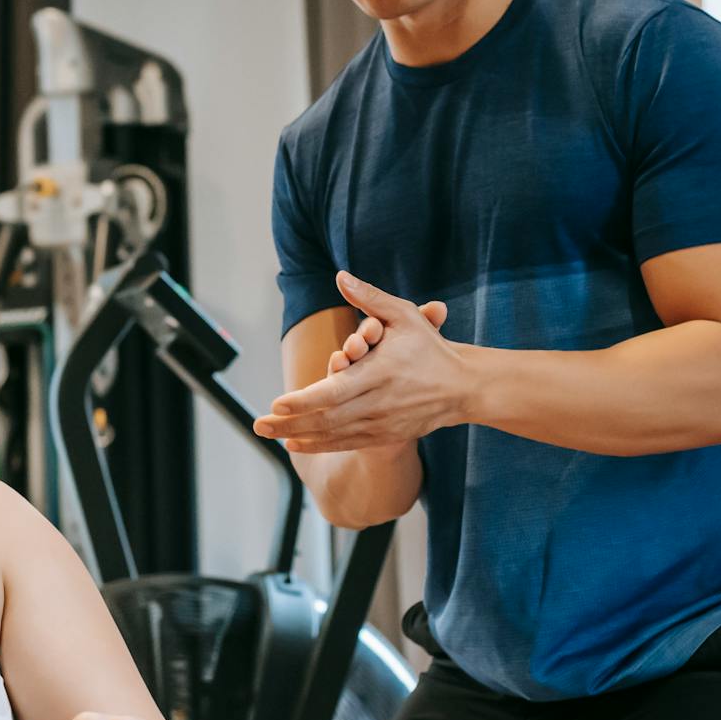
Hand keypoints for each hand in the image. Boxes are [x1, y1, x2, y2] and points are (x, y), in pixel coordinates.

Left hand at [257, 272, 466, 452]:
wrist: (463, 388)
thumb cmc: (430, 347)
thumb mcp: (404, 315)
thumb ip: (369, 298)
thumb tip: (340, 275)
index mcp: (380, 374)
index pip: (335, 392)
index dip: (304, 401)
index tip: (276, 404)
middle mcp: (378, 403)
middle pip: (326, 419)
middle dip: (288, 423)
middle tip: (257, 424)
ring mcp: (381, 423)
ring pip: (333, 435)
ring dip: (297, 435)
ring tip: (266, 434)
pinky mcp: (384, 436)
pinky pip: (346, 443)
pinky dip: (319, 444)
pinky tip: (295, 443)